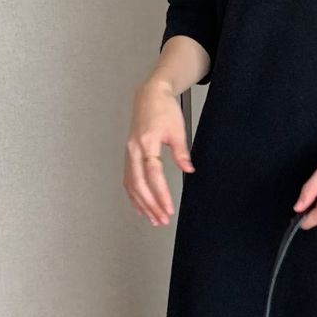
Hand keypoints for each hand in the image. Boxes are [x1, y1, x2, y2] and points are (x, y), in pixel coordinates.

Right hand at [123, 79, 194, 225]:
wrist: (149, 96)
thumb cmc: (163, 110)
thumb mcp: (178, 130)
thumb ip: (181, 152)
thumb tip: (188, 170)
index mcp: (146, 143)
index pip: (153, 175)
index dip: (161, 194)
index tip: (169, 208)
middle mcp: (133, 150)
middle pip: (139, 184)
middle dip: (151, 205)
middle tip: (162, 219)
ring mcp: (128, 153)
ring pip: (131, 185)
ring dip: (142, 204)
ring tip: (154, 219)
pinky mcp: (128, 155)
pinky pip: (128, 180)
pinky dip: (134, 195)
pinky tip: (141, 206)